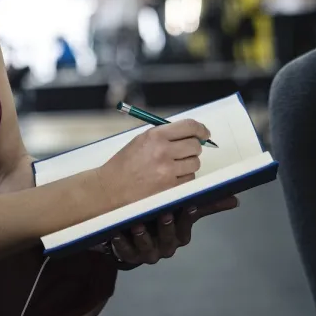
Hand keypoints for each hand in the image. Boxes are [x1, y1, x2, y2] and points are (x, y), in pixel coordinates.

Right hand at [96, 119, 211, 208]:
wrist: (110, 188)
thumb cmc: (125, 163)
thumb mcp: (143, 139)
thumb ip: (167, 134)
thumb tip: (192, 133)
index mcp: (156, 135)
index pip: (189, 126)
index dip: (201, 129)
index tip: (205, 133)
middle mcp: (163, 151)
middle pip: (195, 145)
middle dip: (194, 148)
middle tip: (186, 151)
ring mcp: (167, 171)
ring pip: (195, 163)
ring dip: (188, 164)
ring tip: (173, 166)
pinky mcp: (169, 188)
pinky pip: (189, 179)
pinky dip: (184, 178)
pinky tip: (170, 178)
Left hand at [108, 197, 239, 268]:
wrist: (136, 232)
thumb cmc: (165, 217)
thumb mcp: (185, 210)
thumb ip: (206, 204)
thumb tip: (235, 199)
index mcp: (180, 235)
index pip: (187, 227)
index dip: (188, 218)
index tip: (189, 205)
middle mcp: (166, 247)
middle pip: (168, 239)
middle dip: (167, 228)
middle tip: (165, 213)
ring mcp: (147, 253)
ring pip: (146, 248)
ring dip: (143, 237)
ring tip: (138, 224)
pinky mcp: (129, 257)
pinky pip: (125, 253)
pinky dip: (122, 244)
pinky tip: (117, 233)